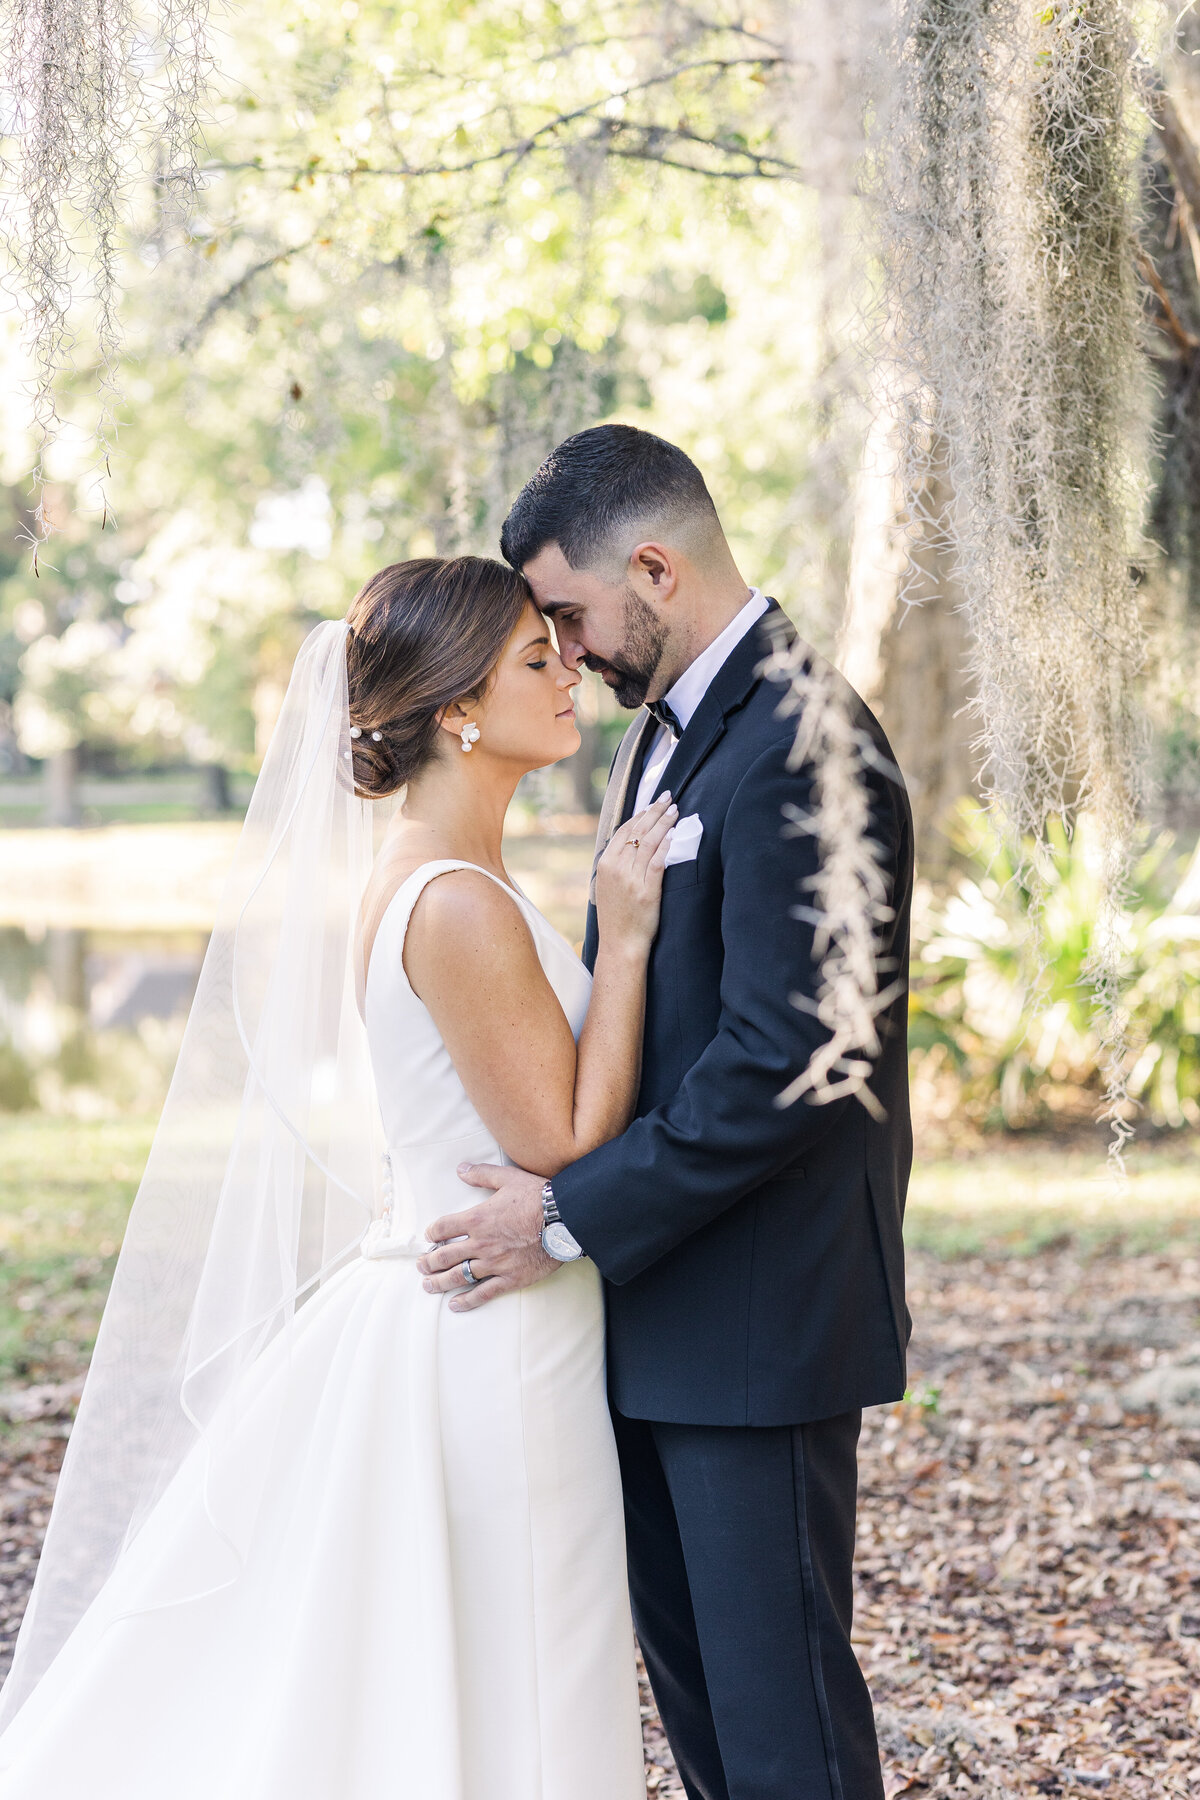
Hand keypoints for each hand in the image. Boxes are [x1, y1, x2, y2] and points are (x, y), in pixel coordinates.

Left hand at [417, 1163, 554, 1311]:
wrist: (565, 1219)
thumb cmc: (538, 1197)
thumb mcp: (508, 1177)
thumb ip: (481, 1174)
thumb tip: (461, 1169)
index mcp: (477, 1218)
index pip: (443, 1228)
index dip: (432, 1233)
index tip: (429, 1237)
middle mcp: (481, 1243)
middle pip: (445, 1256)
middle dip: (428, 1262)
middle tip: (421, 1266)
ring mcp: (494, 1263)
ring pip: (459, 1277)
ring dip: (440, 1283)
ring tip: (428, 1286)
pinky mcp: (510, 1278)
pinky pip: (483, 1293)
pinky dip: (467, 1301)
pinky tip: (455, 1305)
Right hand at [595, 792, 675, 953]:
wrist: (620, 945)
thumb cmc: (616, 917)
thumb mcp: (607, 886)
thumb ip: (616, 865)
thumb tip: (630, 844)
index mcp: (605, 865)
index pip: (623, 831)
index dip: (639, 815)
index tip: (651, 804)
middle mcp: (616, 869)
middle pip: (637, 831)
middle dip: (654, 811)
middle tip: (667, 797)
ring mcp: (631, 880)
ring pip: (649, 842)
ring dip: (663, 823)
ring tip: (675, 810)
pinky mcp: (647, 891)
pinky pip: (658, 862)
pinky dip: (667, 845)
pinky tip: (675, 834)